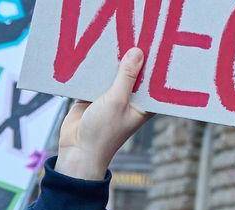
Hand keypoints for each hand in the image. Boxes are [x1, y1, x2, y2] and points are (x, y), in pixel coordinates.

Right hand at [56, 48, 153, 180]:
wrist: (77, 150)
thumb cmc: (104, 132)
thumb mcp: (117, 100)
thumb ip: (126, 76)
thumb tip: (138, 52)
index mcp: (143, 105)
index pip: (153, 82)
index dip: (155, 65)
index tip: (157, 44)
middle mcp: (129, 100)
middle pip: (132, 74)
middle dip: (131, 58)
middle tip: (134, 33)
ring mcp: (110, 98)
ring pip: (112, 74)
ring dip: (111, 62)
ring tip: (113, 37)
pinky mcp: (92, 97)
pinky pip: (94, 78)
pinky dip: (92, 69)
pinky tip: (92, 51)